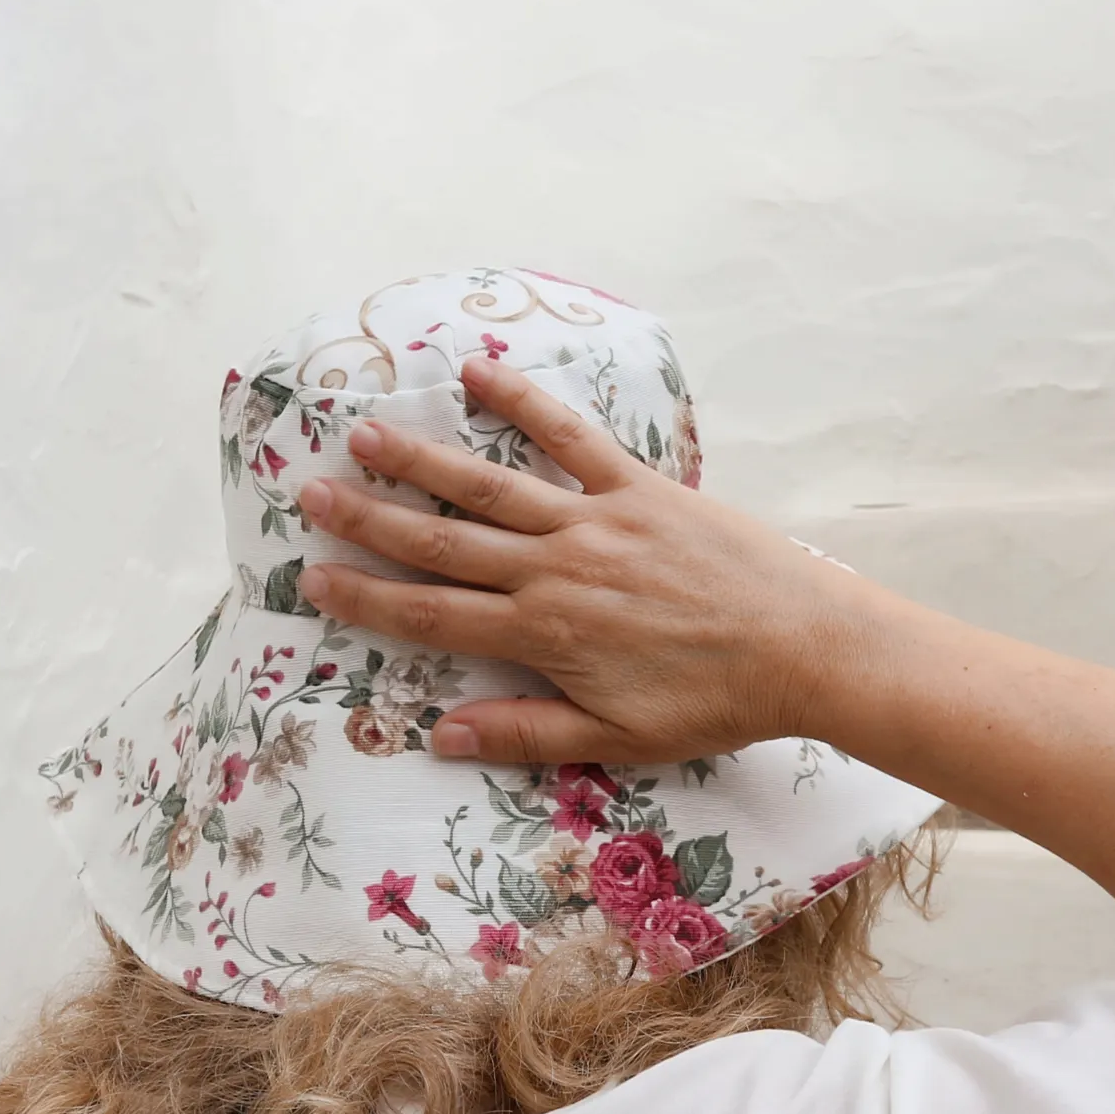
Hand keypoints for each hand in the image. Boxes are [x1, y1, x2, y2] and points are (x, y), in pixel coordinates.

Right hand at [295, 358, 1114, 921]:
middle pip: (444, 541)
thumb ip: (524, 733)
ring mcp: (595, 519)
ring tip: (363, 435)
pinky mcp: (640, 487)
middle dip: (371, 521)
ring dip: (422, 461)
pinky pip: (572, 438)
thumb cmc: (713, 704)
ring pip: (490, 485)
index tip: (314, 580)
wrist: (804, 647)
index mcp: (543, 634)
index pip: (434, 614)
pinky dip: (525, 403)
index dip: (369, 598)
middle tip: (310, 498)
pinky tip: (479, 373)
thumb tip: (438, 735)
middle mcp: (554, 568)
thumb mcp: (616, 739)